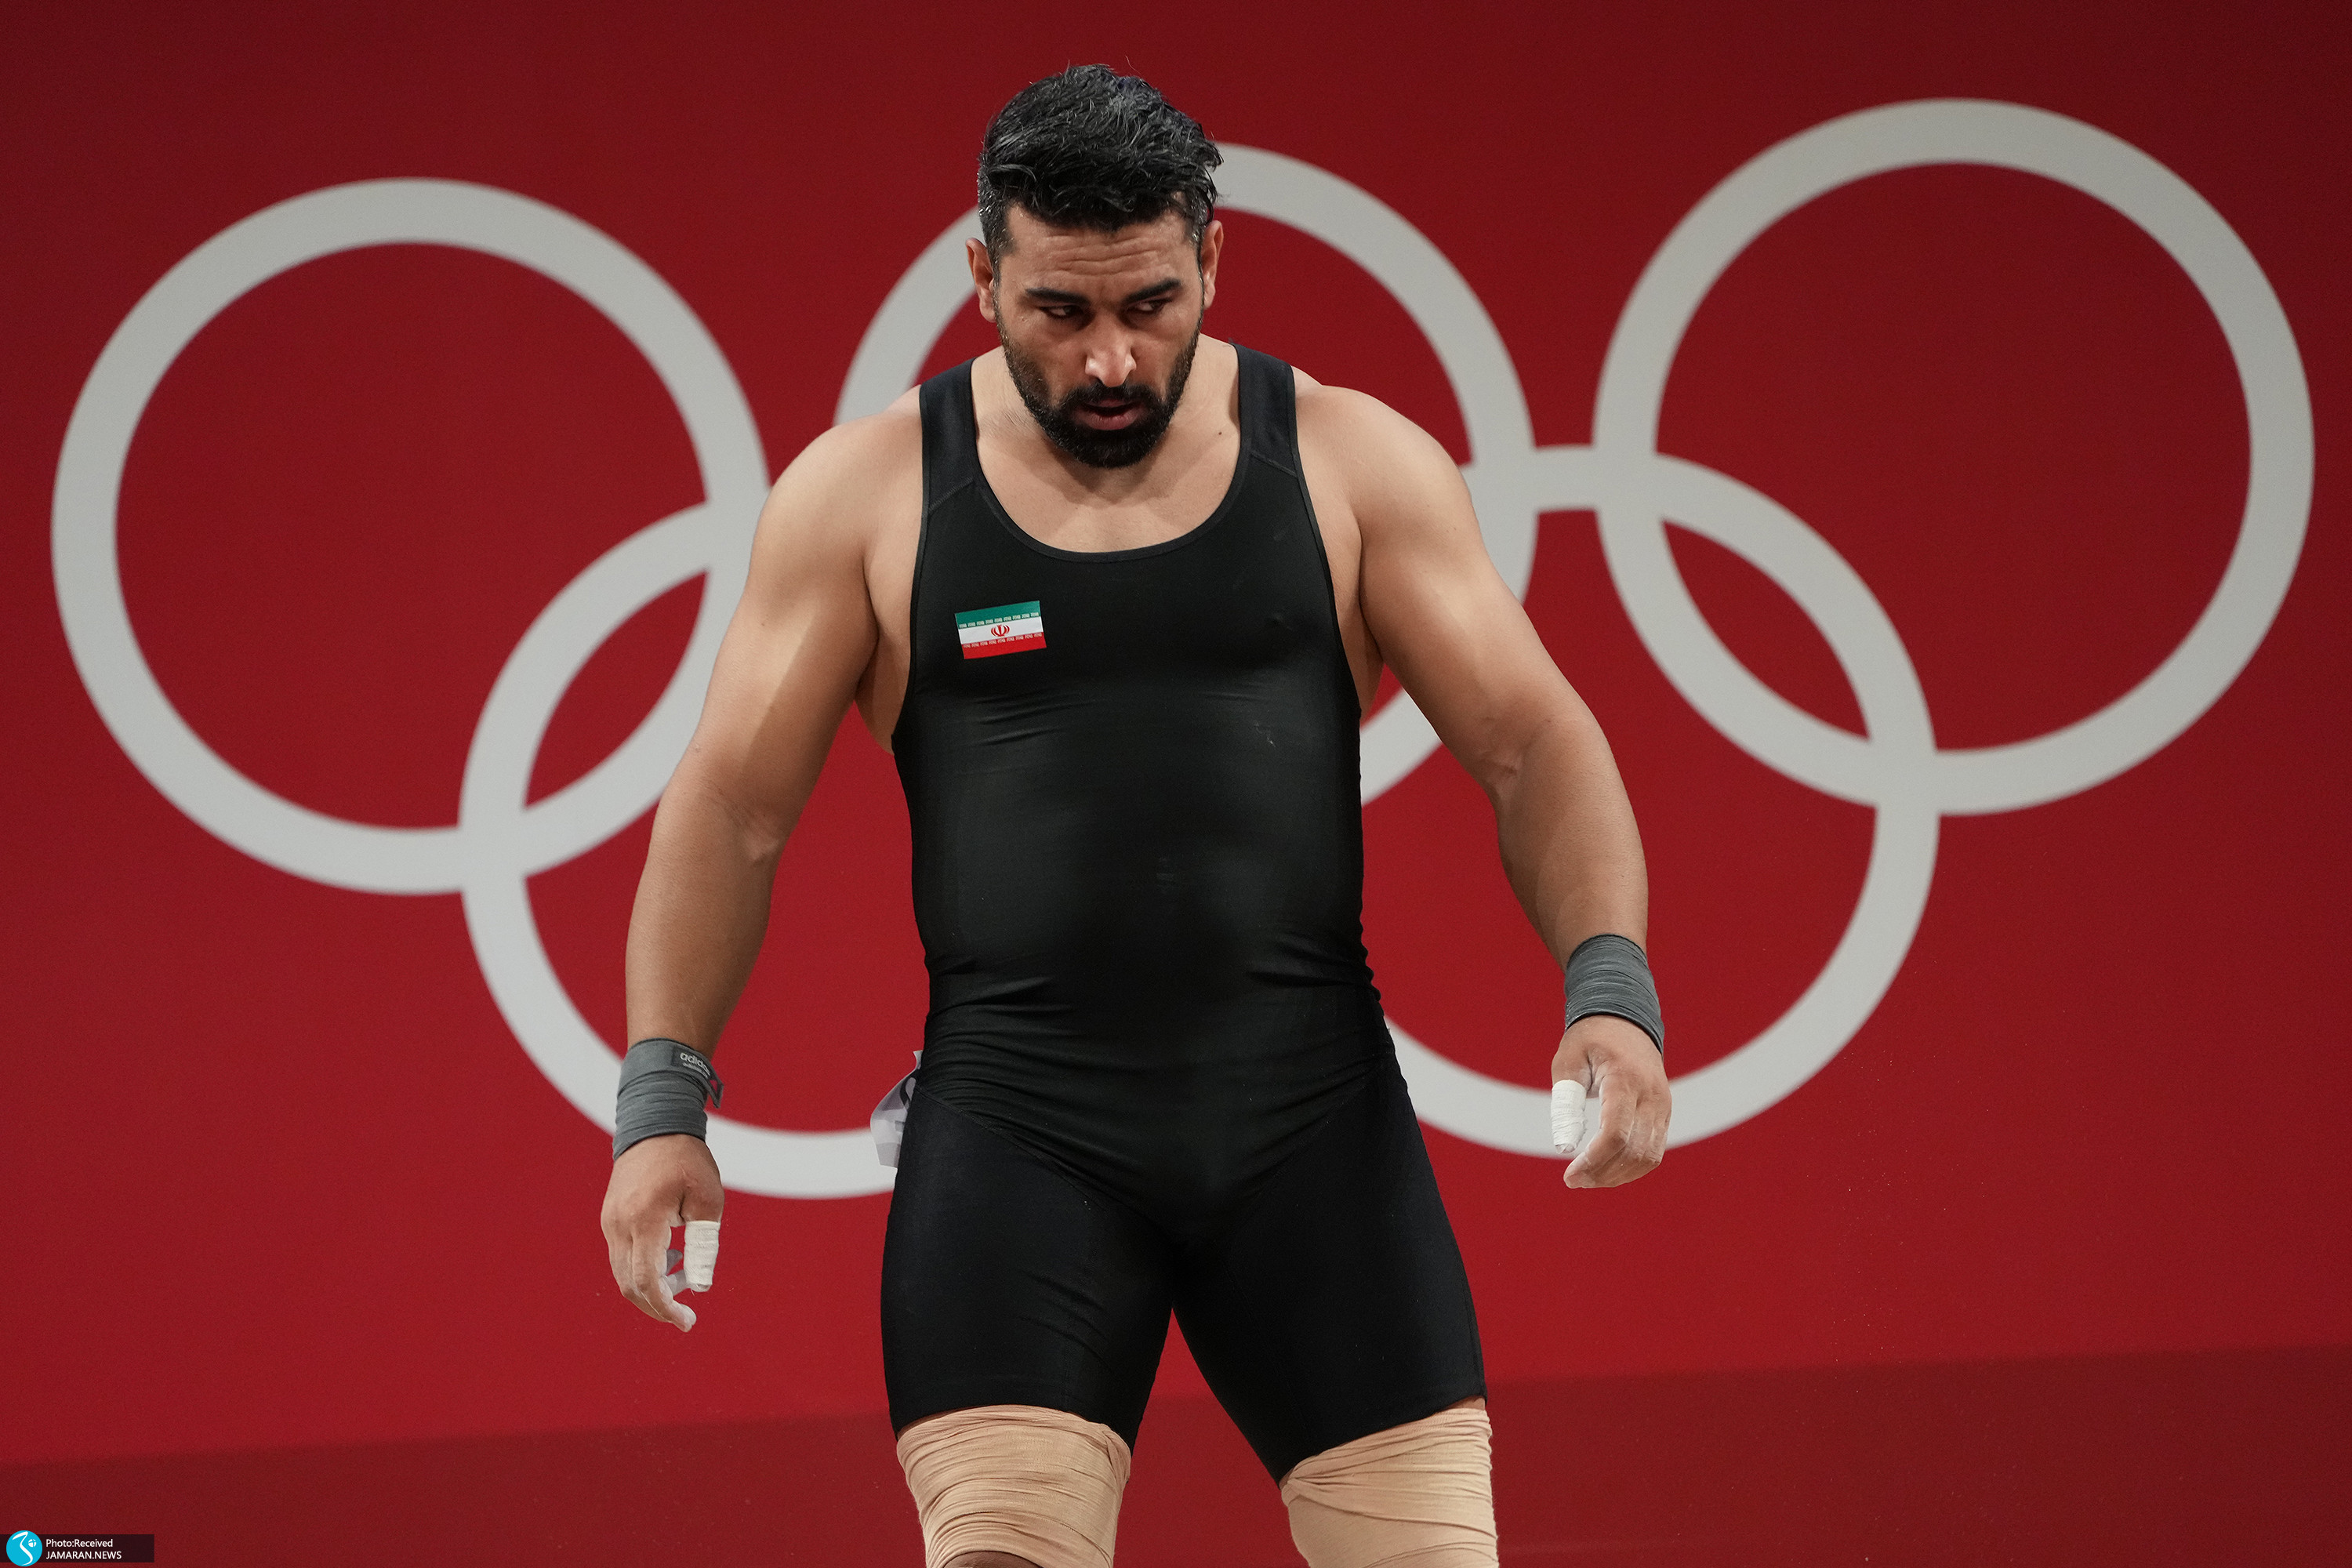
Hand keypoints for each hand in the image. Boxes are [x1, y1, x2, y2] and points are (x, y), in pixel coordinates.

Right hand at [601, 1133, 724, 1329]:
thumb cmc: (687, 1160)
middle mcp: (619, 1225)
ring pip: (623, 1274)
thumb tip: (700, 1286)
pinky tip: (670, 1256)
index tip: (687, 1322)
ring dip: (651, 1287)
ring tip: (683, 1273)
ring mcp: (610, 1222)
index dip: (666, 1309)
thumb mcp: (708, 1200)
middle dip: (658, 1306)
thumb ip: (704, 1246)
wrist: (656, 1124)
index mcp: (644, 1220)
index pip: (647, 1282)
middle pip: (630, 1286)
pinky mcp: (609, 1218)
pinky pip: (622, 1256)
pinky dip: (643, 1268)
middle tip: (685, 1314)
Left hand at [1550, 1014, 1669, 1188]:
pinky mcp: (1664, 1114)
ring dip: (1617, 1176)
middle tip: (1574, 1180)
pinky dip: (1631, 1167)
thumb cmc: (1590, 1039)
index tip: (1569, 1175)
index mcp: (1625, 1079)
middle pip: (1633, 1151)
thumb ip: (1566, 1103)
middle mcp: (1651, 1095)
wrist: (1626, 1020)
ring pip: (1648, 1157)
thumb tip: (1565, 1147)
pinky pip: (1654, 1151)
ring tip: (1588, 1178)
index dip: (1593, 1162)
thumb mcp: (1568, 1061)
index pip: (1616, 1133)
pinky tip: (1607, 1169)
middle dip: (1602, 1174)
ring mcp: (1662, 1106)